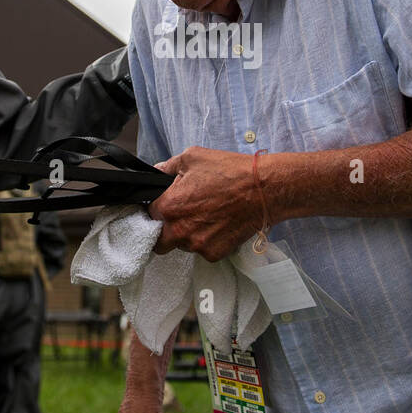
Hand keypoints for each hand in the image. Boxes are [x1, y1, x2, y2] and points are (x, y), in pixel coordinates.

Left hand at [149, 147, 261, 261]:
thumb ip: (166, 167)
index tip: (165, 206)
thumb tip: (156, 172)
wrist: (263, 190)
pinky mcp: (214, 254)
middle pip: (159, 241)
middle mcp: (180, 231)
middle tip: (181, 216)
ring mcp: (197, 245)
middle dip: (165, 231)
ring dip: (188, 235)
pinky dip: (208, 241)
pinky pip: (203, 251)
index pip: (148, 215)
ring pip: (182, 246)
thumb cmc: (230, 171)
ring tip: (207, 216)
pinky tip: (219, 224)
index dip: (156, 209)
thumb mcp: (192, 157)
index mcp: (169, 207)